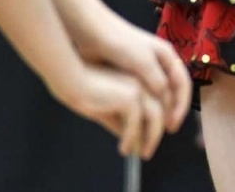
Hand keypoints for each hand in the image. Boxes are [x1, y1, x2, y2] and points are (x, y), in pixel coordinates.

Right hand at [50, 63, 168, 159]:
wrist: (71, 81)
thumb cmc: (88, 92)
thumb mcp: (110, 110)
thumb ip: (123, 122)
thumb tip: (134, 142)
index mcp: (143, 81)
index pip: (160, 105)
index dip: (158, 125)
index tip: (150, 143)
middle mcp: (146, 81)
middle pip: (162, 111)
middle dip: (156, 135)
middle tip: (147, 153)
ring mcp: (140, 87)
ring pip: (156, 117)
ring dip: (151, 139)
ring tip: (141, 154)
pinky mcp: (131, 95)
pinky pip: (136, 123)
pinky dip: (132, 138)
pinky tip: (124, 149)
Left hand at [71, 9, 191, 133]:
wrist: (93, 33)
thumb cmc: (121, 43)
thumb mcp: (142, 61)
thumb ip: (156, 80)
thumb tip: (166, 99)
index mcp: (168, 57)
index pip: (183, 85)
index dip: (181, 106)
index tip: (172, 126)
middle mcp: (160, 64)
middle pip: (172, 92)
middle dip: (170, 113)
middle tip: (162, 133)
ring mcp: (144, 70)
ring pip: (156, 96)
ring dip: (155, 113)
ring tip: (149, 130)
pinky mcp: (129, 75)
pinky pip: (141, 96)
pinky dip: (140, 109)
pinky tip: (133, 121)